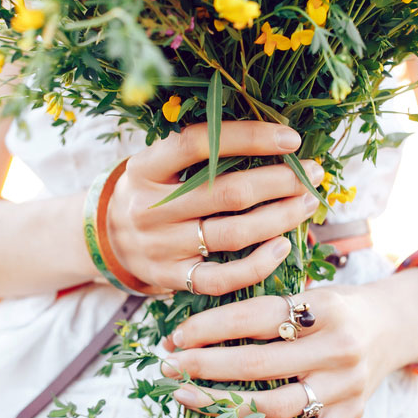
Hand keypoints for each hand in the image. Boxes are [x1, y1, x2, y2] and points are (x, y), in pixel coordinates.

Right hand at [109, 121, 323, 294]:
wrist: (107, 240)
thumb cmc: (152, 192)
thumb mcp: (158, 164)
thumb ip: (200, 153)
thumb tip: (273, 139)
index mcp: (145, 168)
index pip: (199, 143)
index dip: (249, 138)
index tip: (290, 139)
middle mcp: (150, 208)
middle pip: (227, 193)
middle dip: (280, 181)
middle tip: (311, 173)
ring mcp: (160, 247)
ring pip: (232, 234)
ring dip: (280, 218)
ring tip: (306, 203)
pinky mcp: (172, 279)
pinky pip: (222, 278)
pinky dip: (257, 264)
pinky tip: (282, 247)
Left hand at [159, 286, 405, 417]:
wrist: (393, 327)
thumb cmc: (335, 308)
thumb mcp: (309, 291)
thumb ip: (265, 307)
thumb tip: (193, 327)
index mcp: (325, 309)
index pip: (255, 318)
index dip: (209, 327)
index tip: (175, 337)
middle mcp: (338, 350)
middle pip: (259, 364)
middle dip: (203, 366)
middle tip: (167, 366)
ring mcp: (345, 389)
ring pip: (275, 407)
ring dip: (221, 404)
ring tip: (184, 396)